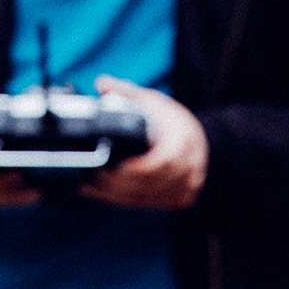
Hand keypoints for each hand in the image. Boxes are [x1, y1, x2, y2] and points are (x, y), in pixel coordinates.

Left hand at [80, 77, 206, 210]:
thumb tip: (102, 83)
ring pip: (148, 198)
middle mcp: (189, 167)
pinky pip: (150, 204)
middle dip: (119, 184)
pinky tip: (104, 194)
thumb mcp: (152, 100)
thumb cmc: (171, 120)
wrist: (196, 139)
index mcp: (183, 141)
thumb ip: (126, 92)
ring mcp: (186, 186)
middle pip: (151, 184)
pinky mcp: (179, 199)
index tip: (115, 166)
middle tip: (93, 175)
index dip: (138, 168)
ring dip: (118, 196)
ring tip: (91, 186)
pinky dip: (125, 201)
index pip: (164, 162)